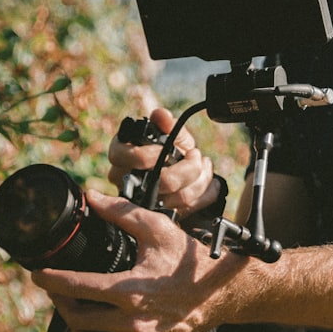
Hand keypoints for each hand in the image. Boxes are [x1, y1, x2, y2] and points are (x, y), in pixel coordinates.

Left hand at [33, 189, 248, 331]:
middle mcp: (132, 321)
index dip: (50, 279)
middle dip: (62, 303)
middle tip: (61, 291)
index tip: (38, 274)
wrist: (222, 291)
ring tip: (76, 317)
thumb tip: (91, 197)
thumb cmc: (190, 260)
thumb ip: (121, 213)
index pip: (76, 286)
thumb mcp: (157, 229)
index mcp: (129, 289)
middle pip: (77, 319)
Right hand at [108, 106, 223, 219]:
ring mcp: (143, 202)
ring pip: (176, 198)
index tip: (169, 149)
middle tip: (196, 156)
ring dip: (199, 180)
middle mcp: (126, 181)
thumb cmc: (168, 148)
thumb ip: (166, 124)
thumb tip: (161, 115)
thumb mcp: (168, 133)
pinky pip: (188, 209)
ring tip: (204, 165)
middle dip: (185, 168)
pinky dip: (206, 195)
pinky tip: (212, 183)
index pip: (124, 157)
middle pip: (157, 182)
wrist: (180, 168)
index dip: (149, 155)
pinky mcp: (163, 215)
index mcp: (120, 155)